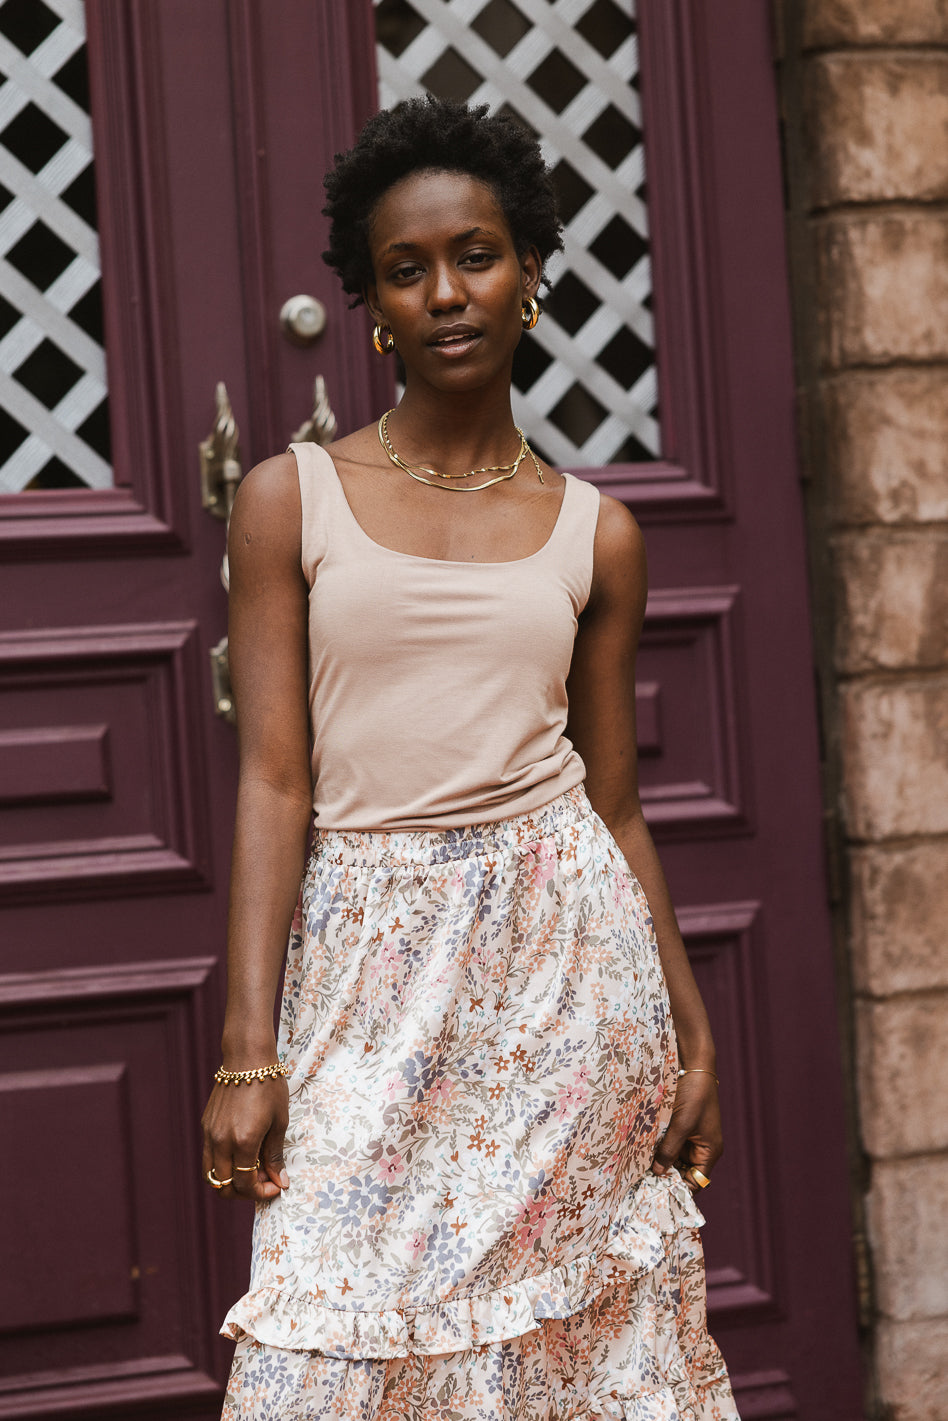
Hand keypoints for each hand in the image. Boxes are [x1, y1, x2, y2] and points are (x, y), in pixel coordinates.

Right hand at [201, 1078, 289, 1201]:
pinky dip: (222, 1164)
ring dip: (228, 1181)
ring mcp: (210, 1133)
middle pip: (222, 1186)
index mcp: (243, 1141)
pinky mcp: (206, 1126)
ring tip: (250, 1171)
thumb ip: (275, 1155)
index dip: (261, 1192)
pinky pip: (209, 1156)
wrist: (247, 1058)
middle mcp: (221, 1141)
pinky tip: (241, 1154)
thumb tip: (280, 1181)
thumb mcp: (280, 1122)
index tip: (276, 1186)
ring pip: (210, 1175)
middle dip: (244, 1192)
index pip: (245, 1184)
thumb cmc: (269, 1086)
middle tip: (263, 1181)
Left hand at [651, 1070, 722, 1187]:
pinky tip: (641, 1150)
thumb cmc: (694, 1094)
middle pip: (683, 1171)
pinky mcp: (679, 1126)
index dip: (679, 1188)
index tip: (657, 1194)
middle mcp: (701, 1147)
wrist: (693, 1064)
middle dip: (665, 1175)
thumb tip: (658, 1172)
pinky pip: (668, 1143)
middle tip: (641, 1183)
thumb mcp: (681, 1124)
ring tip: (638, 1169)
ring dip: (659, 1160)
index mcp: (709, 1150)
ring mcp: (690, 1136)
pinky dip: (657, 1147)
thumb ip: (669, 1149)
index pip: (696, 1182)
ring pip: (673, 1158)